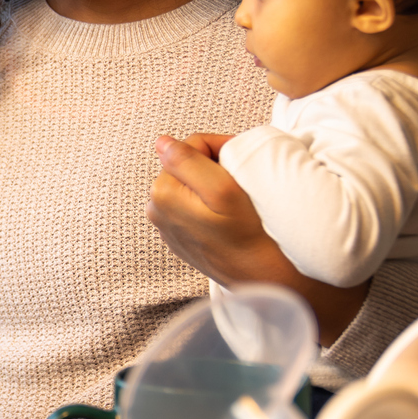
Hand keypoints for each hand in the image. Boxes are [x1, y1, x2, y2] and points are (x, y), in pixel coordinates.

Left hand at [147, 133, 371, 342]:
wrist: (260, 277)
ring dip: (213, 183)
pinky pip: (193, 205)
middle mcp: (157, 208)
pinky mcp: (181, 237)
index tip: (242, 160)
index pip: (189, 146)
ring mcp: (167, 225)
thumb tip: (161, 141)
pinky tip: (228, 215)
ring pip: (191, 184)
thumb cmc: (247, 233)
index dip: (220, 146)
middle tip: (240, 179)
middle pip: (187, 165)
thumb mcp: (222, 190)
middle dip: (214, 165)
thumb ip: (188, 161)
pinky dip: (210, 202)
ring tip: (236, 197)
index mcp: (162, 192)